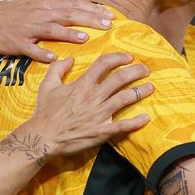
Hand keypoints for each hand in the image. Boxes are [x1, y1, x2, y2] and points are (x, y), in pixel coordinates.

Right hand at [0, 0, 113, 62]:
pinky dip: (42, 52)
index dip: (93, 9)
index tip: (111, 14)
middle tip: (109, 25)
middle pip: (68, 14)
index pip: (73, 4)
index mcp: (43, 3)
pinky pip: (31, 48)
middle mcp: (38, 13)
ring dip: (69, 34)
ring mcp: (27, 29)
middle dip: (89, 19)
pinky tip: (54, 57)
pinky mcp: (16, 43)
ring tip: (86, 38)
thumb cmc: (9, 12)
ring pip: (52, 29)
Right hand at [22, 52, 151, 158]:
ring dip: (140, 91)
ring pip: (126, 98)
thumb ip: (58, 69)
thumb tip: (69, 58)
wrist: (44, 137)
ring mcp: (100, 114)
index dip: (118, 57)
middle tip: (145, 69)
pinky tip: (146, 117)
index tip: (127, 57)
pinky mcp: (103, 131)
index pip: (104, 64)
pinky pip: (124, 125)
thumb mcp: (47, 86)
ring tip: (150, 87)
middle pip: (120, 79)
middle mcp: (94, 97)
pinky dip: (136, 122)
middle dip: (136, 71)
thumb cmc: (45, 112)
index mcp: (82, 84)